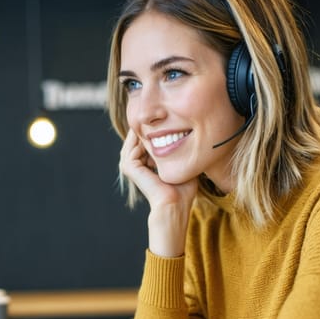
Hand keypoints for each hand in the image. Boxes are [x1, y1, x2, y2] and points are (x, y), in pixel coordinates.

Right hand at [119, 129, 197, 256]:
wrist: (175, 204)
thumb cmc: (182, 190)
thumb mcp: (182, 166)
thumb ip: (180, 153)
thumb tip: (190, 138)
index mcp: (144, 166)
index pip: (146, 141)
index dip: (156, 129)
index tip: (170, 119)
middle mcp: (134, 165)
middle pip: (138, 138)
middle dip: (148, 127)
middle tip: (161, 114)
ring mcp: (129, 165)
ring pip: (134, 140)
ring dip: (145, 130)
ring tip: (158, 122)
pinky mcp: (129, 166)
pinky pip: (133, 145)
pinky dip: (143, 137)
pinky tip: (156, 132)